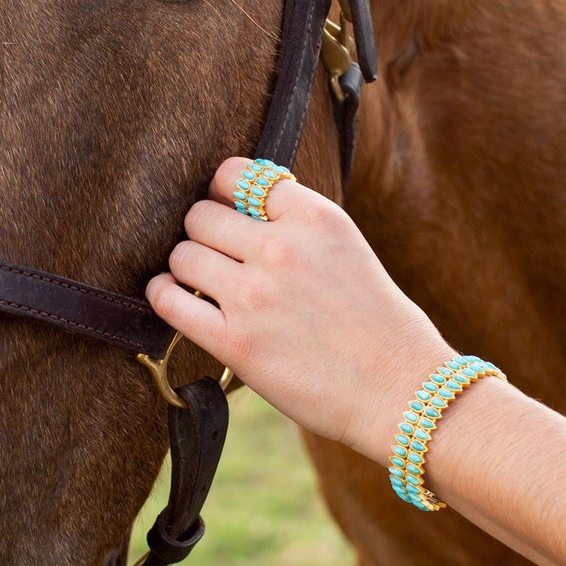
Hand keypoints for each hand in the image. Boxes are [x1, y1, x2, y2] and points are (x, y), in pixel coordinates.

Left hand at [145, 158, 450, 461]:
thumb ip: (297, 224)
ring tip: (197, 281)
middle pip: (200, 215)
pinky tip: (172, 298)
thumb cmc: (381, 325)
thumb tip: (238, 208)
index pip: (237, 175)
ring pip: (182, 255)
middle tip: (212, 253)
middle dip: (202, 232)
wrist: (402, 391)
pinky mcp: (236, 342)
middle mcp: (281, 248)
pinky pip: (170, 303)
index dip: (224, 192)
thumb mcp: (347, 248)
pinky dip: (163, 296)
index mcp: (315, 217)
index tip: (226, 210)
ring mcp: (255, 295)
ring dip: (183, 266)